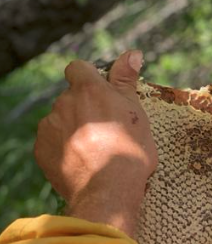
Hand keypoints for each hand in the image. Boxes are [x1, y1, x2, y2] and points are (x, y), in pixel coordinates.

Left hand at [34, 50, 156, 236]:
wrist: (108, 190)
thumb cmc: (130, 151)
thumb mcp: (137, 113)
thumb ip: (127, 81)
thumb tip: (133, 53)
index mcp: (88, 90)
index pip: (78, 68)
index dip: (89, 78)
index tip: (101, 94)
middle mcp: (64, 103)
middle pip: (71, 98)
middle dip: (84, 109)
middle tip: (107, 131)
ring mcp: (49, 126)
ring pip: (61, 120)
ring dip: (74, 129)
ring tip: (96, 151)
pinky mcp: (41, 149)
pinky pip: (52, 143)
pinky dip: (64, 149)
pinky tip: (82, 162)